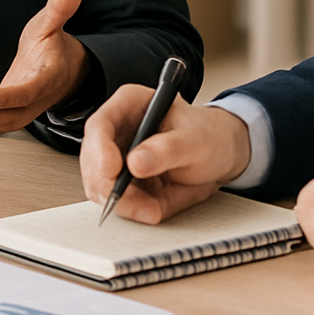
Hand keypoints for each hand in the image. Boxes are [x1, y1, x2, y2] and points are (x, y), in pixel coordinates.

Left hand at [0, 0, 90, 134]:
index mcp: (48, 76)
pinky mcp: (17, 110)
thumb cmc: (53, 43)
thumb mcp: (52, 23)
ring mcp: (28, 107)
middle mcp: (39, 97)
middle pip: (11, 113)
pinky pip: (1, 122)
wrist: (66, 66)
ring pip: (5, 121)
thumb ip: (59, 8)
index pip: (22, 93)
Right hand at [79, 85, 251, 223]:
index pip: (101, 124)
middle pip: (93, 159)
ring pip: (99, 185)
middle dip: (108, 184)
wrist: (220, 155)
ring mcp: (117, 158)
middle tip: (132, 200)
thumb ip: (167, 149)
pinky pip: (117, 202)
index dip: (99, 148)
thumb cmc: (208, 136)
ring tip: (152, 208)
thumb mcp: (195, 139)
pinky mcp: (124, 183)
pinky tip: (153, 209)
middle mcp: (117, 131)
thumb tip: (136, 162)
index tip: (111, 169)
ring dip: (122, 202)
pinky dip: (132, 210)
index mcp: (130, 105)